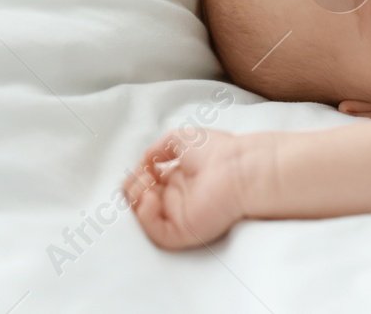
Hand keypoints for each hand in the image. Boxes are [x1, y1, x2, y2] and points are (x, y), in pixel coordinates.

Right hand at [126, 129, 255, 249]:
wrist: (239, 167)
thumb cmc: (217, 151)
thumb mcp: (181, 138)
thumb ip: (157, 149)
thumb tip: (144, 163)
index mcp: (178, 181)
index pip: (146, 186)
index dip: (137, 178)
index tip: (144, 167)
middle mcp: (177, 200)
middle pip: (139, 203)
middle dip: (132, 189)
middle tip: (143, 177)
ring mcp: (179, 217)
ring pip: (143, 219)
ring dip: (135, 200)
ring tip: (147, 184)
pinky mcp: (183, 232)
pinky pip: (155, 232)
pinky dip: (145, 217)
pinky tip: (151, 198)